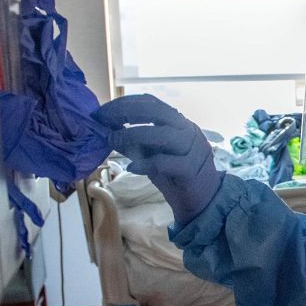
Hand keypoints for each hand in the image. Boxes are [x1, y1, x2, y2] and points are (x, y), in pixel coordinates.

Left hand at [94, 94, 222, 224]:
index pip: (152, 103)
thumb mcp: (151, 155)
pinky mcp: (192, 169)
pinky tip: (132, 167)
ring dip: (132, 135)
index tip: (102, 112)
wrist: (202, 203)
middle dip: (126, 112)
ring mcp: (193, 149)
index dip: (125, 103)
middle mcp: (188, 130)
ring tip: (113, 141)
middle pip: (156, 111)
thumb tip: (108, 130)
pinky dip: (145, 163)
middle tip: (103, 120)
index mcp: (179, 123)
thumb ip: (134, 142)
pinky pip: (166, 162)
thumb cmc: (175, 177)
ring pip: (162, 134)